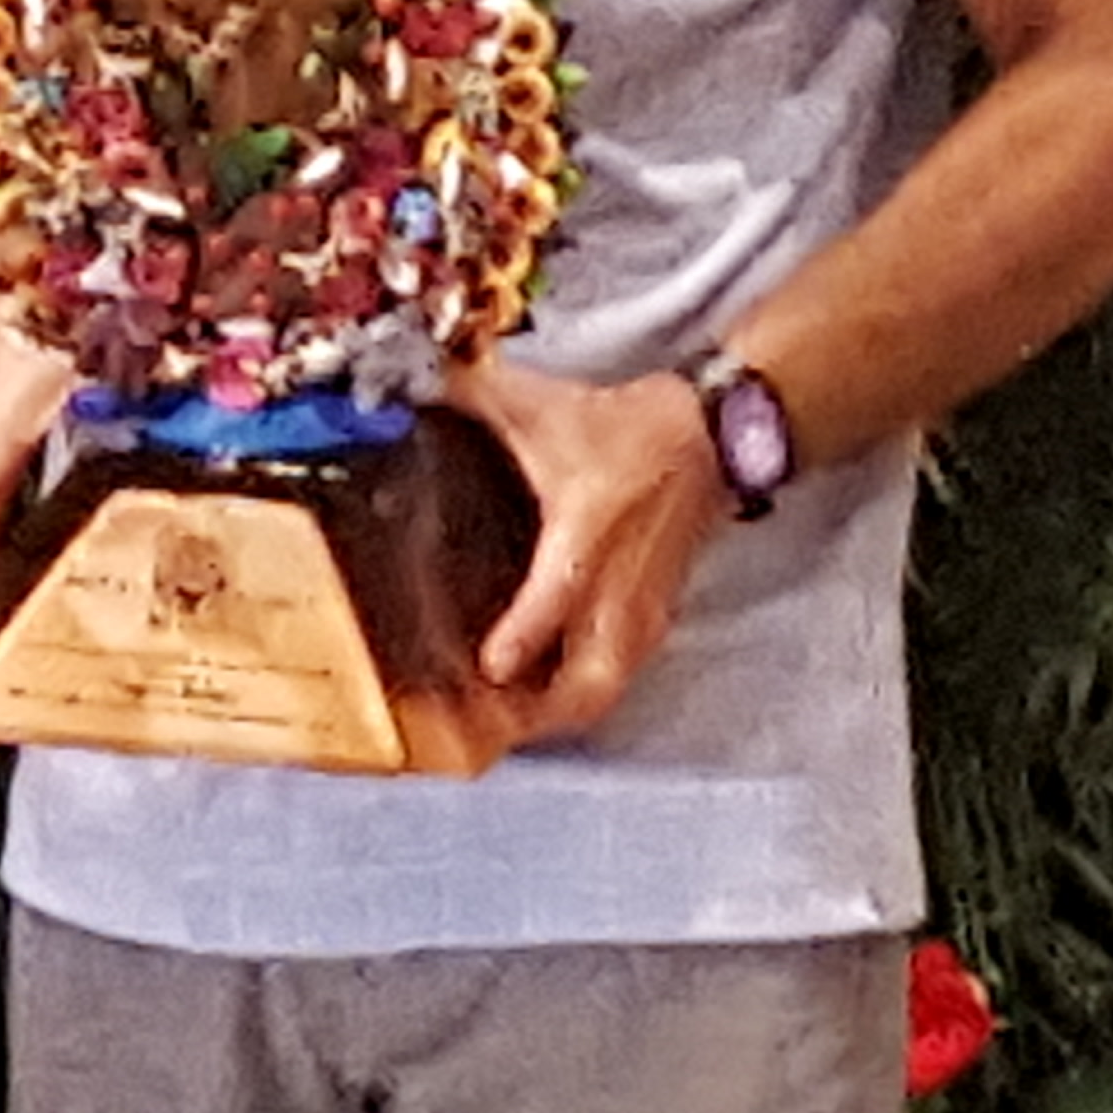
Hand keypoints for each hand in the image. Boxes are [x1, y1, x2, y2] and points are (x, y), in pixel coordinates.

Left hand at [452, 355, 733, 743]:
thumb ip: (469, 394)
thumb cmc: (623, 428)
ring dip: (556, 716)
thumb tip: (404, 383)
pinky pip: (617, 679)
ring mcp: (641, 611)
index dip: (521, 637)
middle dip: (538, 716)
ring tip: (500, 726)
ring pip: (605, 691)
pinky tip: (539, 703)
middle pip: (591, 682)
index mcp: (586, 533)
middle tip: (479, 729)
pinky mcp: (655, 621)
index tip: (487, 670)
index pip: (554, 598)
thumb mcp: (541, 406)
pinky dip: (580, 699)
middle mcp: (618, 586)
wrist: (708, 436)